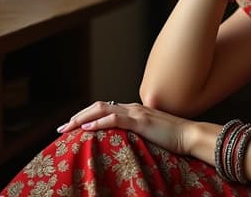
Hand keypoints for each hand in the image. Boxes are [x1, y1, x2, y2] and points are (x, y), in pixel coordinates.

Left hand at [56, 101, 191, 154]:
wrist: (189, 136)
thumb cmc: (172, 138)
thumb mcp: (149, 135)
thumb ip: (135, 134)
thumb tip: (121, 144)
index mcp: (133, 110)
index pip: (103, 108)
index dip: (85, 115)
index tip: (71, 127)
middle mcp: (132, 107)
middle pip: (98, 106)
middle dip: (77, 116)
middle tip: (61, 128)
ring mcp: (136, 113)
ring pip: (102, 109)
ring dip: (81, 117)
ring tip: (67, 127)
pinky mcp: (140, 121)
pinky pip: (115, 119)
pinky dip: (98, 123)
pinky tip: (87, 129)